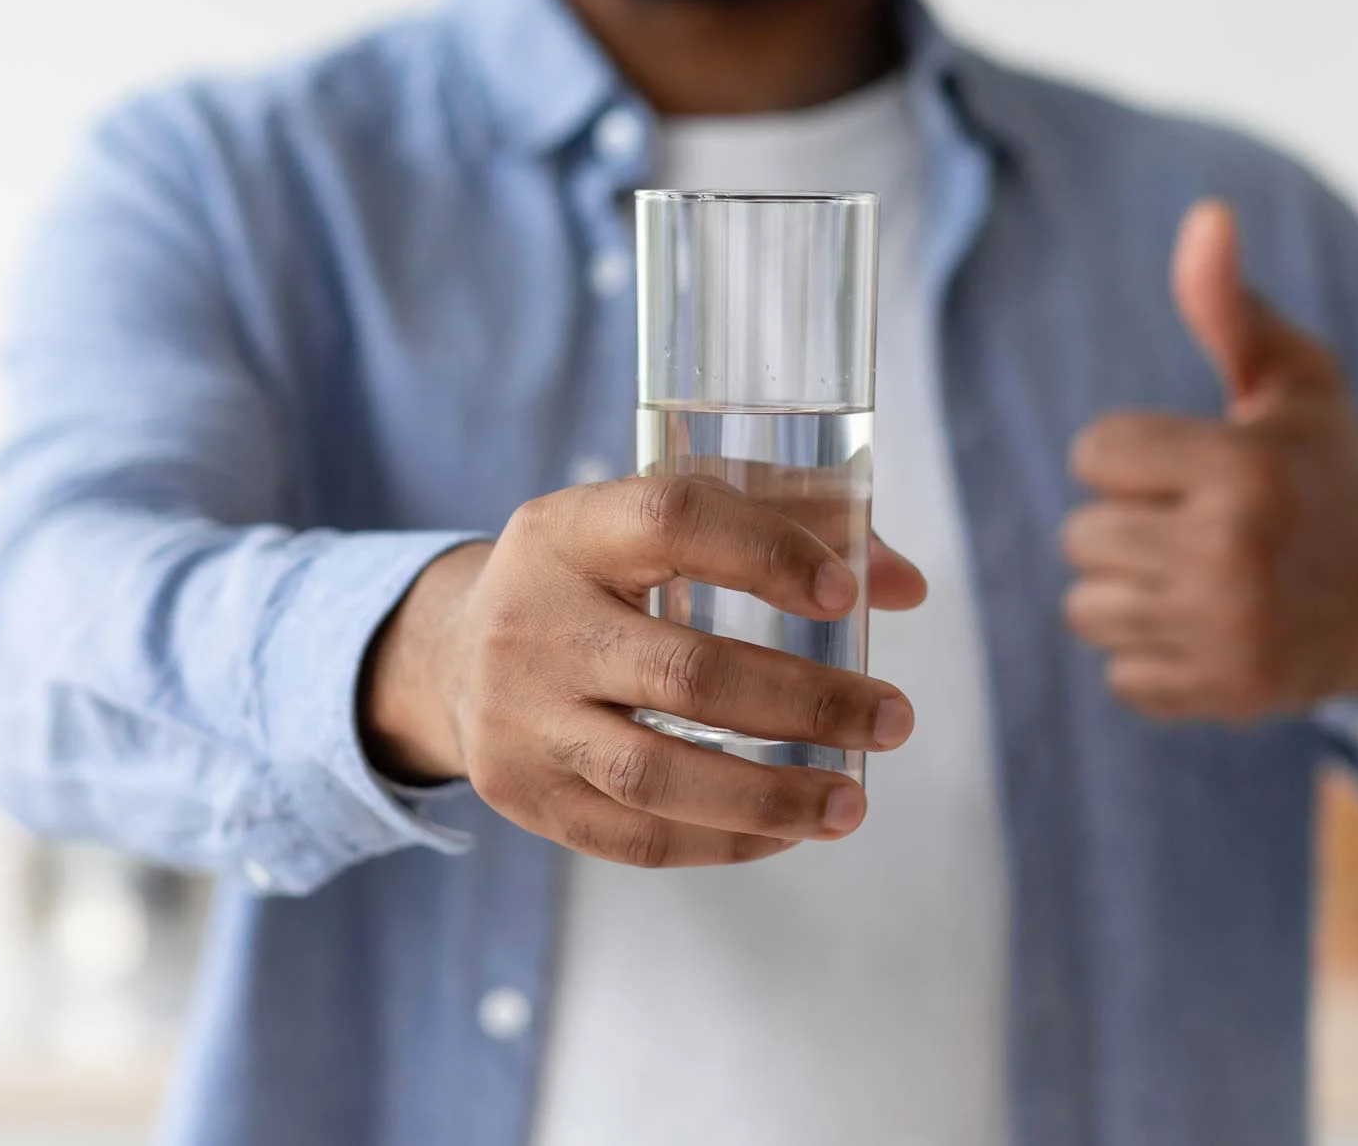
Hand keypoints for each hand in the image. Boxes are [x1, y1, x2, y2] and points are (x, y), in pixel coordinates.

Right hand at [361, 475, 926, 865]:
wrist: (451, 652)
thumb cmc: (599, 576)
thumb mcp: (657, 522)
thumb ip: (786, 524)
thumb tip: (906, 587)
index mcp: (571, 529)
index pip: (672, 518)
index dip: (767, 552)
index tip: (848, 595)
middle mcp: (534, 621)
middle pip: (683, 671)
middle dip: (807, 703)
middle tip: (894, 718)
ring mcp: (519, 716)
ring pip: (655, 773)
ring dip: (772, 796)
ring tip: (853, 803)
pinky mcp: (520, 792)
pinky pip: (632, 836)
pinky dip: (721, 841)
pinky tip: (785, 832)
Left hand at [1061, 200, 1357, 721]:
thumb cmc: (1328, 469)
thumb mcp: (1295, 382)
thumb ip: (1231, 308)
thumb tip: (1204, 215)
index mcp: (1242, 468)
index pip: (1094, 452)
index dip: (1129, 455)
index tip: (1186, 463)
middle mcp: (1232, 553)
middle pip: (1081, 535)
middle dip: (1126, 523)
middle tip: (1195, 523)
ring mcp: (1228, 632)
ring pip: (1087, 606)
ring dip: (1128, 590)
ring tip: (1197, 574)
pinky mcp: (1225, 694)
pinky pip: (1119, 674)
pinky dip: (1151, 655)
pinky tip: (1207, 628)